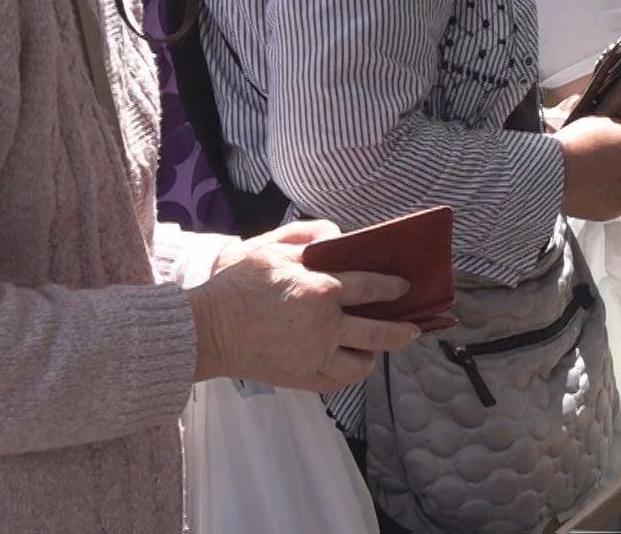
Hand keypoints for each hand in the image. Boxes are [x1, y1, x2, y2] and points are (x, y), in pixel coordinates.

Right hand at [190, 220, 422, 390]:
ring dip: (372, 355)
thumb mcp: (272, 248)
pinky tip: (347, 362)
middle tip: (414, 329)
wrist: (207, 329)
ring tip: (374, 347)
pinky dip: (347, 373)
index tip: (404, 287)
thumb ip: (309, 237)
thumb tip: (338, 237)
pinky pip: (336, 382)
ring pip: (360, 365)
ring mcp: (314, 356)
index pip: (371, 288)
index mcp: (320, 290)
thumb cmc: (238, 286)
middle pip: (379, 333)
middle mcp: (324, 327)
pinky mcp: (300, 377)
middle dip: (403, 331)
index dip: (393, 287)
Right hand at [557, 115, 620, 220]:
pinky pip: (617, 200)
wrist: (554, 172)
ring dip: (616, 180)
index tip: (615, 145)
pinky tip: (590, 189)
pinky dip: (607, 197)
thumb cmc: (571, 146)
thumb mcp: (597, 122)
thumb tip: (619, 133)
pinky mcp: (620, 208)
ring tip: (591, 177)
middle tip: (599, 162)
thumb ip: (616, 128)